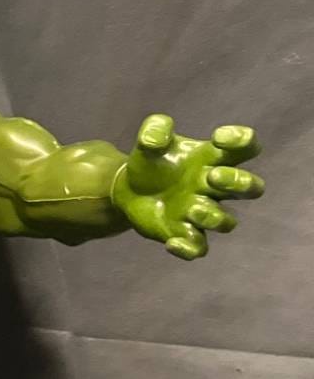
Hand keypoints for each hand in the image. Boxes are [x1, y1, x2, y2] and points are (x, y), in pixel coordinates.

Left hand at [113, 115, 263, 259]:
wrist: (126, 188)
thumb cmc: (150, 162)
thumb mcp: (150, 140)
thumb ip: (155, 129)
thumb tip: (155, 139)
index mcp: (213, 159)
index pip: (246, 148)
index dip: (242, 141)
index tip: (218, 137)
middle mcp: (214, 187)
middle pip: (251, 188)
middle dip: (239, 183)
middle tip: (212, 176)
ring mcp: (201, 212)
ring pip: (227, 222)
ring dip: (213, 216)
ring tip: (190, 208)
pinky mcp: (185, 234)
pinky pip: (199, 249)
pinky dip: (189, 248)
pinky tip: (171, 241)